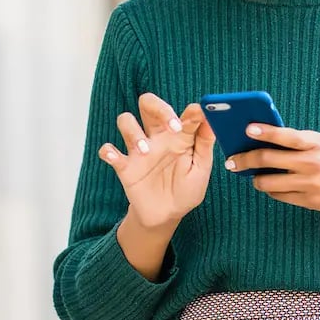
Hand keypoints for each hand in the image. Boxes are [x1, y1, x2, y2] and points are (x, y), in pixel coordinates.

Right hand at [99, 92, 215, 230]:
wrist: (167, 215)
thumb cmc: (187, 188)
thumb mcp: (201, 168)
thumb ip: (205, 144)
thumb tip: (212, 119)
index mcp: (179, 136)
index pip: (183, 113)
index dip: (191, 111)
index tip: (198, 115)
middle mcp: (158, 137)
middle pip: (148, 104)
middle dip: (157, 107)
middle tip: (171, 126)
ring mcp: (139, 150)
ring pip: (126, 120)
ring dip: (133, 131)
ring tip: (146, 151)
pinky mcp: (125, 166)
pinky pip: (108, 150)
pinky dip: (107, 151)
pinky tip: (114, 157)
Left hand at [226, 125, 319, 214]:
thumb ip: (297, 141)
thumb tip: (264, 138)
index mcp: (314, 143)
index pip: (285, 135)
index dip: (265, 131)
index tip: (247, 128)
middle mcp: (310, 163)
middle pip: (268, 160)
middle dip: (244, 160)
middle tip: (232, 161)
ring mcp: (309, 183)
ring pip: (268, 182)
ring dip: (255, 179)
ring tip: (252, 175)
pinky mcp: (308, 201)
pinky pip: (279, 196)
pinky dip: (270, 190)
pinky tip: (270, 185)